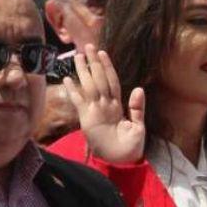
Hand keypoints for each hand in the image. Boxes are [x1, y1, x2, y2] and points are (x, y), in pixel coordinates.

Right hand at [63, 45, 145, 163]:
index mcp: (118, 104)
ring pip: (88, 86)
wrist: (121, 161)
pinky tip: (67, 79)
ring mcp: (94, 110)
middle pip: (98, 79)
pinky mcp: (86, 119)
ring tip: (76, 56)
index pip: (112, 81)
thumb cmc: (132, 145)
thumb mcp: (139, 126)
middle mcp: (105, 104)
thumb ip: (137, 108)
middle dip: (93, 63)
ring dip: (82, 71)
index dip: (107, 67)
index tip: (102, 53)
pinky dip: (72, 91)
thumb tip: (138, 89)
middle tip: (87, 46)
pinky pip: (78, 102)